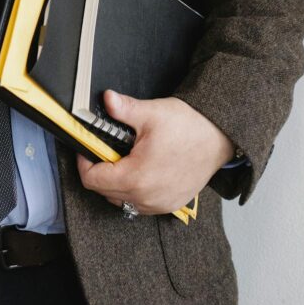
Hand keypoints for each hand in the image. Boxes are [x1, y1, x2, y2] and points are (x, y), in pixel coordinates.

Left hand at [76, 89, 234, 214]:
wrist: (218, 138)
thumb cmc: (188, 127)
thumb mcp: (151, 113)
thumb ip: (124, 108)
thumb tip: (106, 99)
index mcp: (136, 177)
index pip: (92, 180)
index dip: (85, 162)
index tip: (89, 147)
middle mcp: (146, 198)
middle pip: (104, 192)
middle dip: (100, 170)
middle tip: (108, 149)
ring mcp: (158, 205)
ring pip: (120, 200)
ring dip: (115, 182)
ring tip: (125, 158)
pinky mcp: (169, 205)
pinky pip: (138, 205)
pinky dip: (132, 191)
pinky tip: (139, 171)